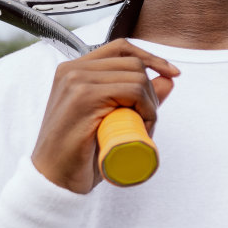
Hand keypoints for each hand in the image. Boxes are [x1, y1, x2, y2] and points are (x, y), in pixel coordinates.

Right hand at [32, 40, 178, 192]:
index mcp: (75, 70)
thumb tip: (169, 79)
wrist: (55, 180)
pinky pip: (132, 91)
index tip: (172, 73)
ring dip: (150, 104)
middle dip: (151, 91)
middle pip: (133, 63)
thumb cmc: (80, 154)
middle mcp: (73, 70)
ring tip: (142, 129)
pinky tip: (142, 127)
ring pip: (137, 77)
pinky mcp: (84, 96)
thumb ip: (138, 97)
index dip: (151, 57)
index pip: (121, 47)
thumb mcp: (112, 120)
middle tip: (147, 120)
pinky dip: (147, 109)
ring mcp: (77, 81)